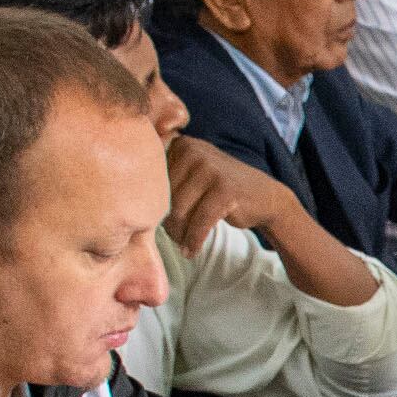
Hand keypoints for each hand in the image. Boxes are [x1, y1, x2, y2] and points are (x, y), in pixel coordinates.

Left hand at [164, 134, 297, 251]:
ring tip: (183, 243)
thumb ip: (164, 178)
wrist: (264, 196)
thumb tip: (131, 204)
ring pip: (178, 211)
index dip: (153, 206)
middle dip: (167, 223)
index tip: (162, 221)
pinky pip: (199, 222)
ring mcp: (210, 168)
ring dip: (178, 235)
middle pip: (163, 197)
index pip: (151, 182)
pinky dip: (194, 241)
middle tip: (175, 237)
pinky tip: (192, 251)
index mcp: (180, 145)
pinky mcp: (225, 189)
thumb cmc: (219, 191)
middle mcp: (193, 151)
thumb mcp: (191, 174)